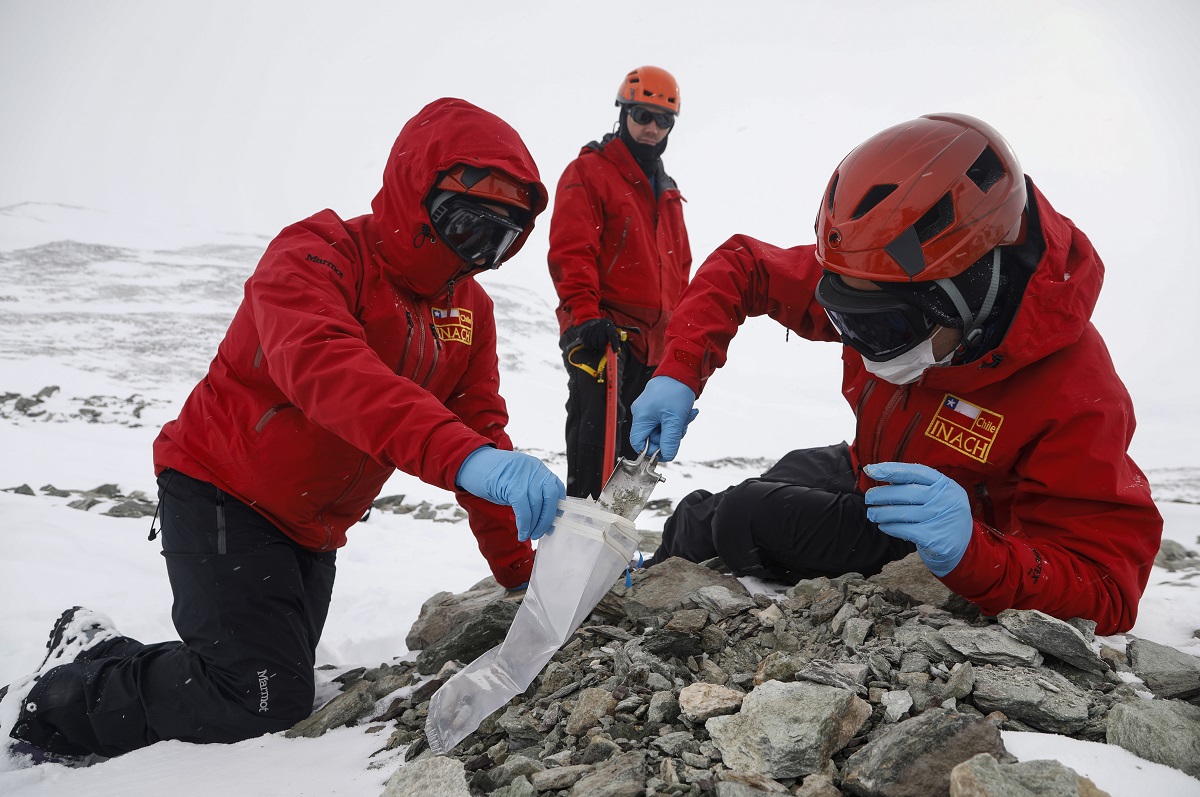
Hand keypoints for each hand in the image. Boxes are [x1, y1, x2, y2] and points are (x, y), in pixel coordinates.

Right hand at [456, 447, 565, 541]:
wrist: (471, 463)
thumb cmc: (492, 476)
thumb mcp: (517, 480)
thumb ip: (531, 492)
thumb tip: (542, 516)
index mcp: (537, 468)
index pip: (556, 488)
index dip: (556, 508)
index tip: (552, 524)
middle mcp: (534, 469)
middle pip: (550, 496)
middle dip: (547, 518)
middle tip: (541, 532)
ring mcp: (523, 475)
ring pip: (536, 504)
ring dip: (534, 524)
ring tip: (529, 534)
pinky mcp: (511, 483)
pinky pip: (523, 508)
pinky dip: (524, 523)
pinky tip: (521, 532)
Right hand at [577, 318, 621, 351]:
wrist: (592, 321)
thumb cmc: (605, 329)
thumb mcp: (612, 331)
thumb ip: (615, 340)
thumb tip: (617, 350)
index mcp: (609, 326)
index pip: (612, 335)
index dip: (614, 344)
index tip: (616, 351)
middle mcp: (600, 325)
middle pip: (601, 342)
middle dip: (602, 345)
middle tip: (602, 344)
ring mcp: (592, 328)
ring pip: (594, 344)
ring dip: (596, 345)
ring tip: (597, 342)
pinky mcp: (585, 331)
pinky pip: (587, 343)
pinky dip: (589, 345)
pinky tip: (591, 341)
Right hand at [629, 376, 698, 461]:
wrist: (683, 368)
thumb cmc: (676, 389)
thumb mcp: (675, 419)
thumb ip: (670, 441)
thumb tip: (667, 456)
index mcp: (641, 417)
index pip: (638, 443)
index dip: (652, 450)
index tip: (667, 448)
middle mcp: (642, 413)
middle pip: (652, 437)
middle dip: (669, 435)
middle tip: (681, 428)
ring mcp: (649, 409)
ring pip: (662, 429)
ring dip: (676, 427)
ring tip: (686, 416)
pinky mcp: (657, 405)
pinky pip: (665, 419)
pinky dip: (676, 419)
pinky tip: (686, 412)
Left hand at [863, 462, 971, 576]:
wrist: (964, 547)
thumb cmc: (942, 515)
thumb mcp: (938, 496)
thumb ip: (916, 486)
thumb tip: (884, 475)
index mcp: (946, 484)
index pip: (916, 472)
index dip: (891, 469)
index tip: (870, 470)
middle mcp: (946, 499)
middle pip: (906, 493)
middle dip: (882, 494)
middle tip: (868, 497)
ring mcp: (942, 519)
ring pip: (902, 513)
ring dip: (882, 513)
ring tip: (872, 514)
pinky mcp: (935, 538)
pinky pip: (905, 530)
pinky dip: (890, 527)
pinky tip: (883, 526)